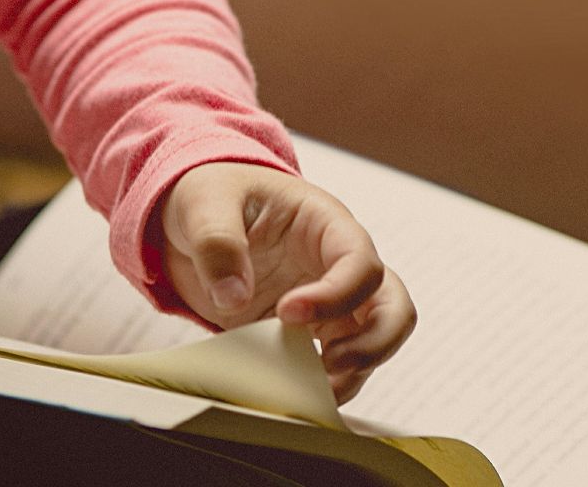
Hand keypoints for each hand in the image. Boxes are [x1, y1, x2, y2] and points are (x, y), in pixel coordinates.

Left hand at [160, 162, 415, 402]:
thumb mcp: (202, 203)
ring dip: (354, 371)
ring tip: (311, 387)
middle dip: (374, 343)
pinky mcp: (308, 332)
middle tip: (328, 364)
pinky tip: (298, 392)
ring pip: (374, 342)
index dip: (335, 294)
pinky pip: (338, 363)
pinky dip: (326, 384)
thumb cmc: (211, 195)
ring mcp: (329, 301)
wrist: (195, 219)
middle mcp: (338, 265)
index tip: (287, 312)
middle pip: (392, 307)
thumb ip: (217, 243)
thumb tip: (234, 296)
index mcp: (325, 223)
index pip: (360, 262)